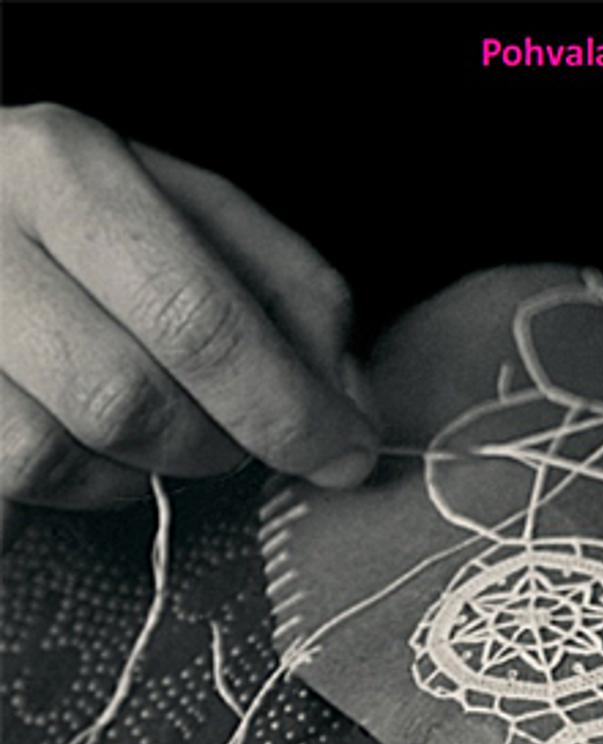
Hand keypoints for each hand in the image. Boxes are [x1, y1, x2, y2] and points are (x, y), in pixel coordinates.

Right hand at [1, 104, 378, 515]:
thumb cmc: (96, 229)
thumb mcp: (202, 223)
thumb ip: (292, 299)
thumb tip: (349, 411)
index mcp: (66, 170)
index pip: (196, 318)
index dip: (286, 407)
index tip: (342, 453)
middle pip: (130, 401)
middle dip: (213, 444)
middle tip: (237, 435)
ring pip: (54, 458)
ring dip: (134, 471)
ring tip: (150, 426)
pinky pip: (4, 495)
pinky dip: (69, 487)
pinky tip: (84, 442)